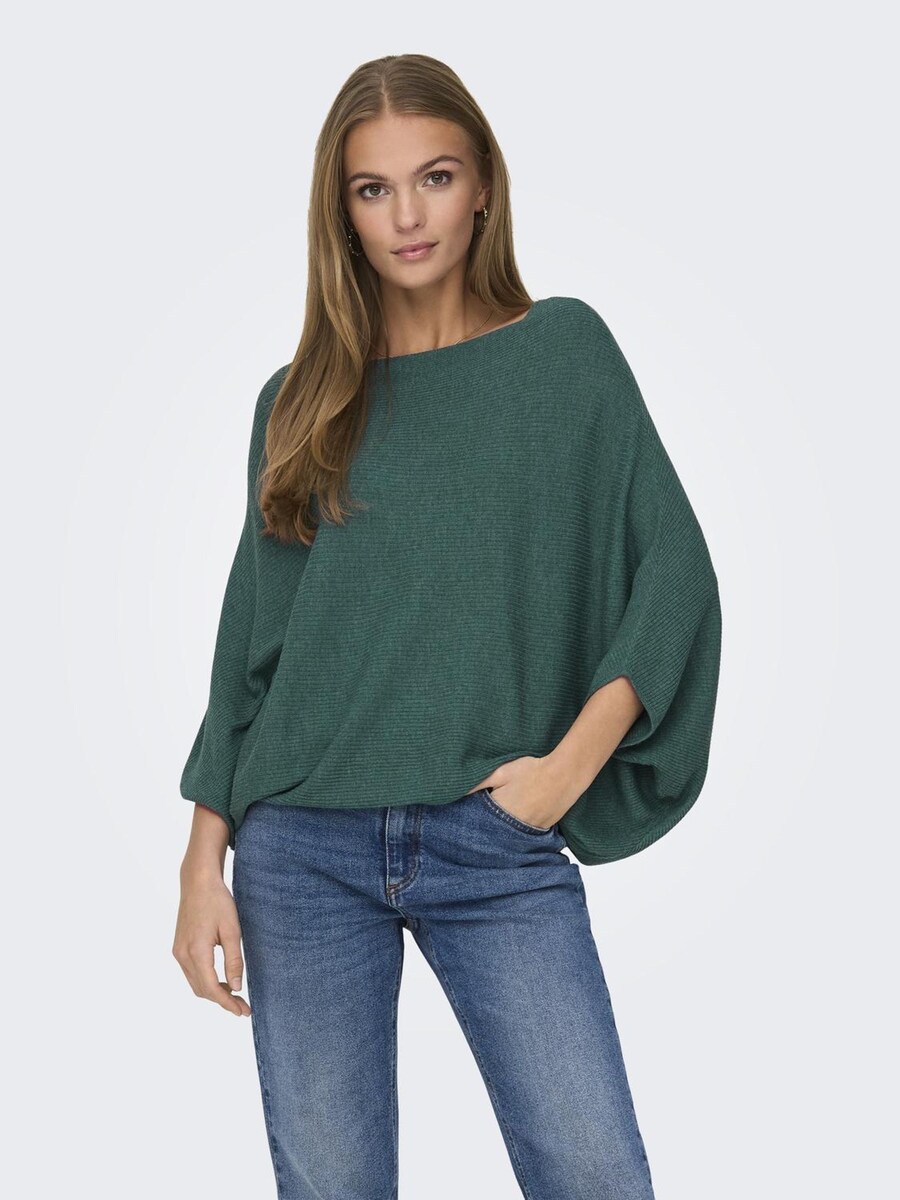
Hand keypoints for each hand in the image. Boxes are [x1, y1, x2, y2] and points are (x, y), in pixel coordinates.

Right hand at [173, 862, 250, 1017]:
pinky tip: (221, 979)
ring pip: (195, 983)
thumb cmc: (217, 902)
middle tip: (243, 1006)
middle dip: (222, 1001)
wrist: (197, 882)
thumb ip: (234, 960)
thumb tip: (236, 987)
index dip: (227, 1003)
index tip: (242, 1011)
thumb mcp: (232, 930)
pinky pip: (191, 973)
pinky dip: (206, 981)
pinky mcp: (179, 948)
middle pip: (202, 990)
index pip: (211, 988)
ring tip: (234, 995)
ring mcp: (178, 952)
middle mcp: (183, 955)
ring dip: (213, 992)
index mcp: (196, 951)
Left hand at [466, 755, 578, 828]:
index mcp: (501, 812)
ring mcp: (530, 830)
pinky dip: (521, 829)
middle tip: (487, 818)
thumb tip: (456, 791)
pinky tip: (520, 818)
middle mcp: (514, 827)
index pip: (480, 823)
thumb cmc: (532, 769)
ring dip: (505, 829)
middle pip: (495, 831)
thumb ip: (478, 782)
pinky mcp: (543, 829)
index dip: (474, 819)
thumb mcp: (502, 772)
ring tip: (505, 818)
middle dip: (489, 826)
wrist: (565, 773)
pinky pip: (526, 834)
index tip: (470, 816)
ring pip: (511, 835)